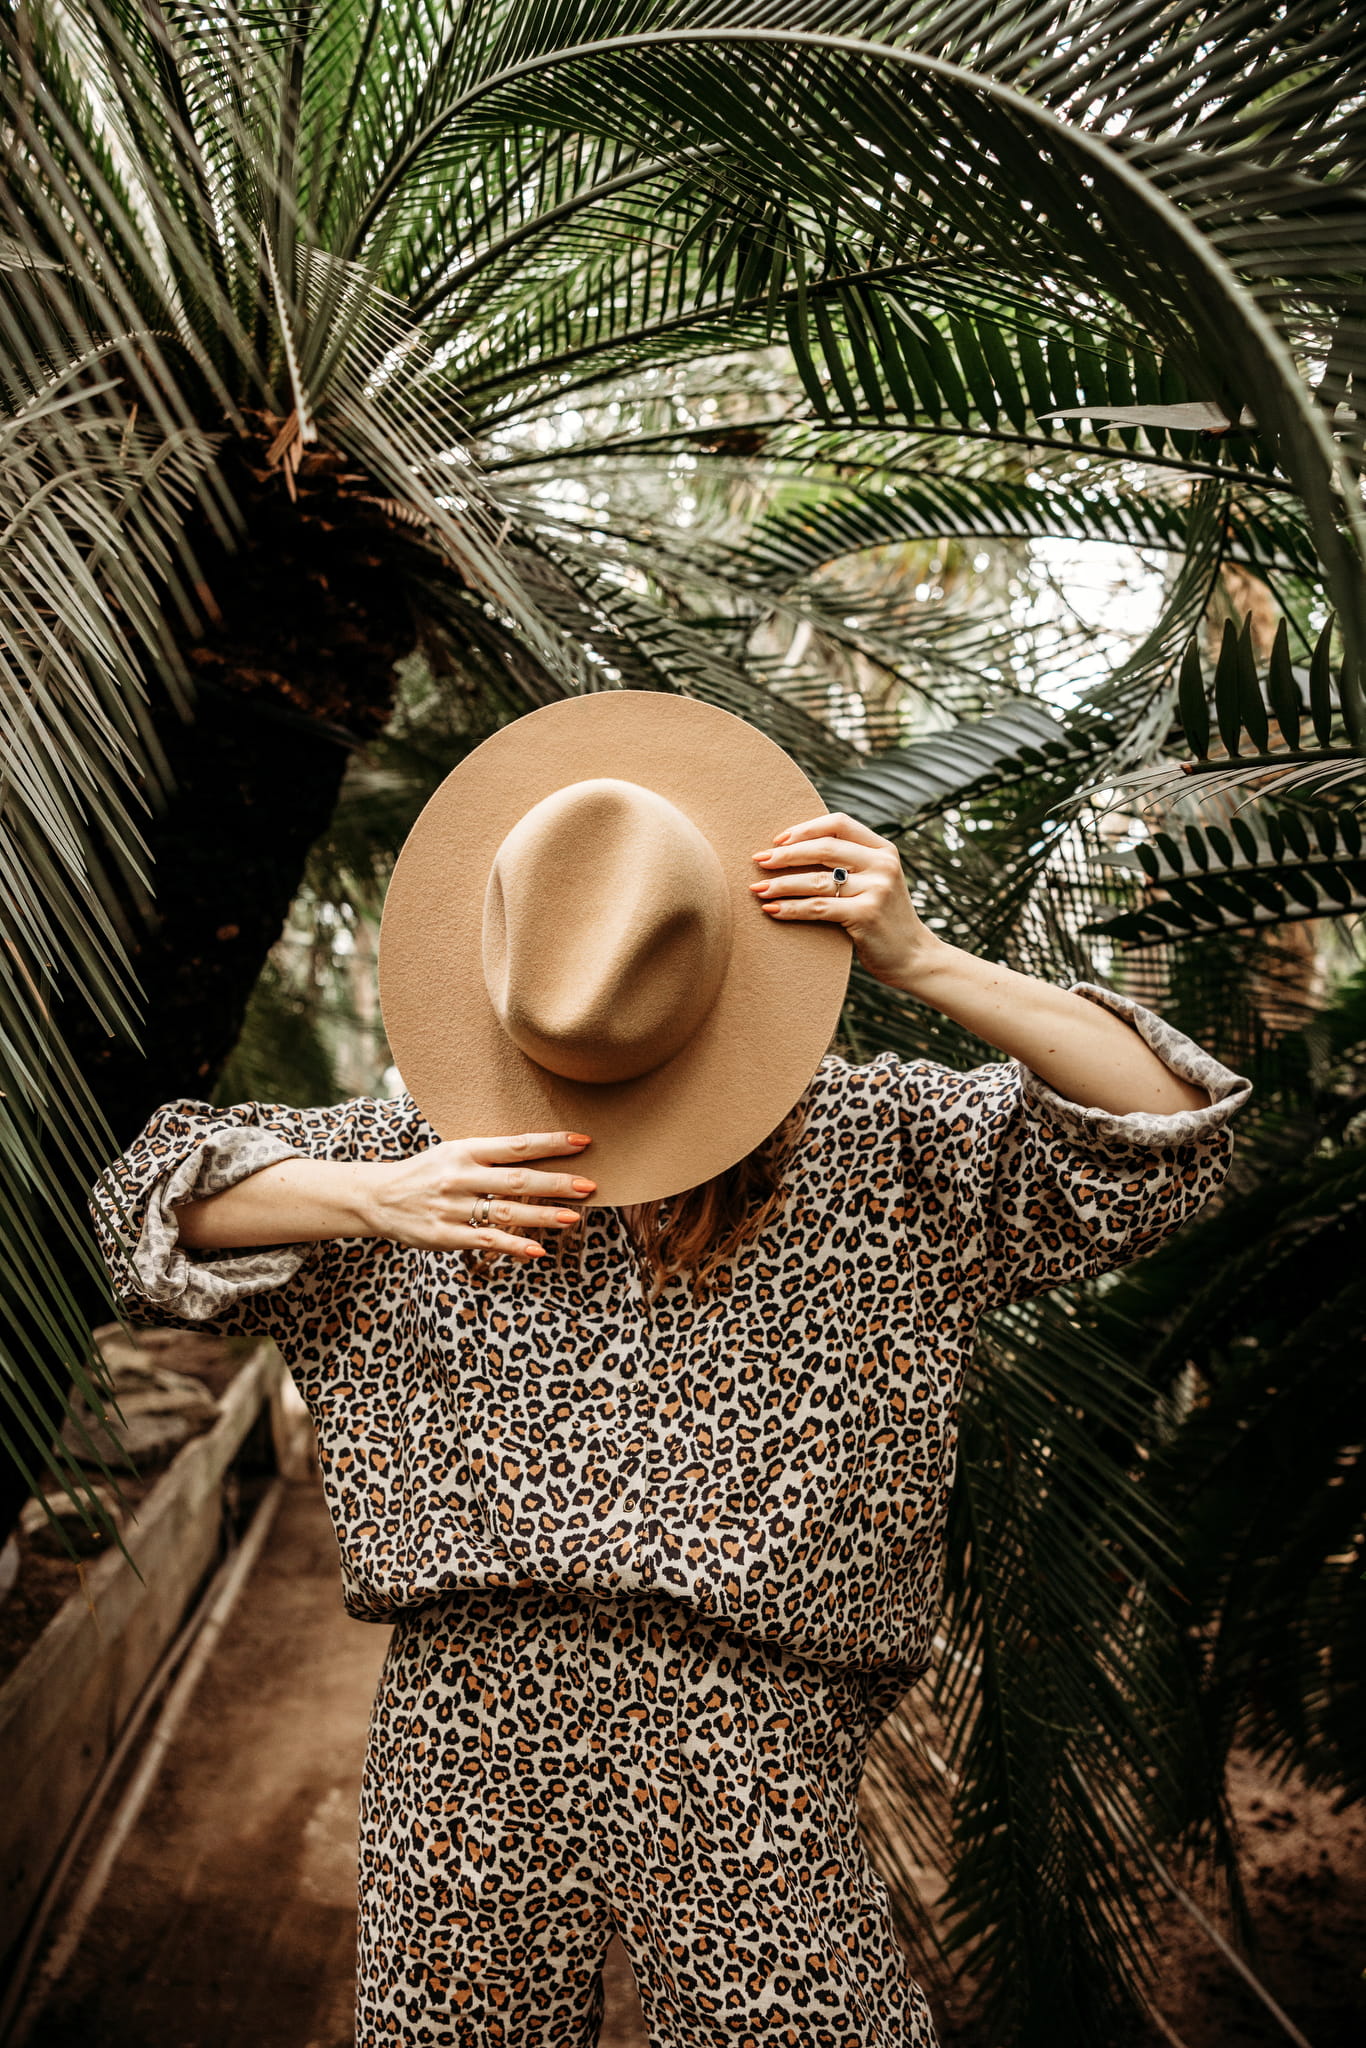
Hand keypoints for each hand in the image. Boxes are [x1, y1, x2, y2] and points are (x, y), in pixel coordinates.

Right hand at [363, 1131, 595, 1260]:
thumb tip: (540, 1150)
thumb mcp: (454, 1153)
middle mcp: (460, 1176)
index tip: (583, 1141)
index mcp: (464, 1149)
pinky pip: (486, 1241)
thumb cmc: (427, 1173)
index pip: (516, 1145)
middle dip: (556, 1183)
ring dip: (542, 1216)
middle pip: (517, 1179)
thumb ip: (491, 1154)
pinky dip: (514, 1246)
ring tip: (573, 1217)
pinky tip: (538, 1250)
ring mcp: (452, 1207)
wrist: (377, 1197)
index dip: (551, 1143)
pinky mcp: (445, 1235)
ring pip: (505, 1212)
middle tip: (589, 1185)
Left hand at [750, 812, 941, 986]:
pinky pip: (818, 908)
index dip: (805, 828)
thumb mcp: (876, 882)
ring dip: (781, 884)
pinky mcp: (866, 915)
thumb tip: (795, 849)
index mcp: (883, 850)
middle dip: (785, 854)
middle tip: (758, 861)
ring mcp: (877, 890)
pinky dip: (790, 908)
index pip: (839, 824)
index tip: (778, 840)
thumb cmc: (884, 919)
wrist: (913, 957)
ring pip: (816, 880)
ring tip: (758, 888)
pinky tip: (771, 910)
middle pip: (823, 849)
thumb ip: (850, 864)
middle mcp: (883, 865)